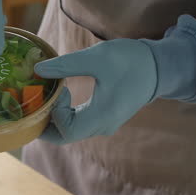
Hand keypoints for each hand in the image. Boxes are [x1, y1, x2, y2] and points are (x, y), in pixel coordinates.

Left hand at [35, 39, 157, 144]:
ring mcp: (103, 125)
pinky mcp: (103, 119)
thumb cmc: (130, 61)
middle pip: (64, 137)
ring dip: (55, 118)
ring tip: (48, 96)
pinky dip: (64, 115)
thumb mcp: (97, 58)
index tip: (60, 89)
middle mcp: (102, 127)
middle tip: (36, 102)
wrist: (158, 67)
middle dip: (46, 123)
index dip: (55, 113)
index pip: (66, 131)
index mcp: (102, 117)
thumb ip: (66, 65)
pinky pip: (77, 125)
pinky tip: (60, 97)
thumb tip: (37, 69)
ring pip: (70, 132)